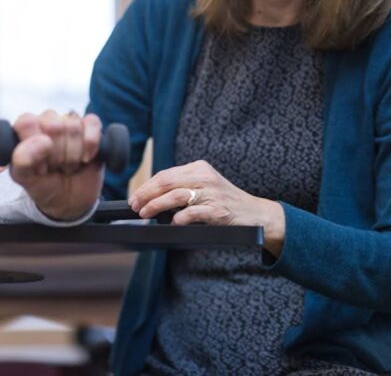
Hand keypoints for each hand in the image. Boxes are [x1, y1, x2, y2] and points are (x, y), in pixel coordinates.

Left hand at [8, 111, 103, 220]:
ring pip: (74, 127)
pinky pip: (92, 124)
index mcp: (25, 128)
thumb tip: (42, 140)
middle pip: (54, 126)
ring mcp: (69, 122)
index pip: (27, 123)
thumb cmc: (44, 185)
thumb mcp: (25, 178)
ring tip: (68, 166)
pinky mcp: (90, 126)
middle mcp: (46, 121)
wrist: (69, 200)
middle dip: (57, 155)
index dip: (35, 147)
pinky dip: (91, 145)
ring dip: (74, 155)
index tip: (40, 166)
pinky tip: (86, 157)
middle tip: (55, 167)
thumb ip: (22, 159)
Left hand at [128, 159, 285, 256]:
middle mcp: (205, 177)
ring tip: (145, 213)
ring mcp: (212, 193)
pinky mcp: (219, 210)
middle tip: (135, 205)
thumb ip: (182, 187)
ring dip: (157, 205)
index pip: (166, 174)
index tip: (135, 196)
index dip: (147, 186)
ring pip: (176, 196)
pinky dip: (179, 218)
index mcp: (199, 168)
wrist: (255, 213)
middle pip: (167, 182)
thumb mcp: (204, 186)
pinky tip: (171, 223)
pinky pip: (193, 213)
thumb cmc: (225, 201)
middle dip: (147, 194)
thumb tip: (151, 196)